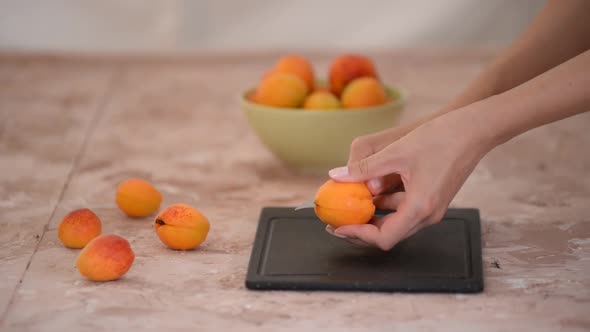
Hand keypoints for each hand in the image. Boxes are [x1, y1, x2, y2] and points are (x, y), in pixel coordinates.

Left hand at [326, 104, 493, 249]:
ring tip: (351, 204)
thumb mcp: (395, 152)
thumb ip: (364, 168)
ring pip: (396, 222)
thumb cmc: (440, 138)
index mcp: (419, 207)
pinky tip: (373, 191)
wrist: (474, 130)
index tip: (339, 228)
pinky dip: (387, 205)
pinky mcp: (434, 200)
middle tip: (339, 222)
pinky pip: (405, 210)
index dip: (358, 236)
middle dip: (362, 229)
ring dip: (374, 216)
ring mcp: (433, 209)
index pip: (384, 238)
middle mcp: (428, 214)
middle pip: (389, 235)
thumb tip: (336, 176)